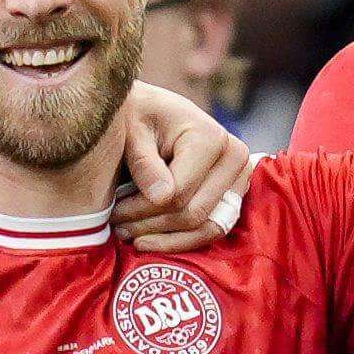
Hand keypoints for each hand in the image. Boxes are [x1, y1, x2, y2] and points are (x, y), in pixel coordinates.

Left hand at [107, 83, 250, 249]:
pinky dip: (181, 240)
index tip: (113, 212)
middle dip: (151, 225)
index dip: (142, 209)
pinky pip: (211, 230)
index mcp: (211, 138)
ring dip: (166, 239)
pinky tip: (150, 241)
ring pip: (206, 228)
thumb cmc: (138, 117)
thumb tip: (162, 197)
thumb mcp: (131, 131)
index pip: (178, 193)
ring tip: (130, 236)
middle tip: (118, 227)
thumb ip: (144, 162)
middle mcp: (234, 157)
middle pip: (194, 213)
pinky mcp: (234, 195)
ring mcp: (240, 178)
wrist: (152, 112)